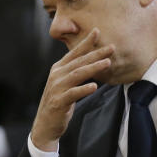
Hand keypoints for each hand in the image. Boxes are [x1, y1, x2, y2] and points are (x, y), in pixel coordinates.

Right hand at [30, 29, 112, 150]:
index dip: (86, 42)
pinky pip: (73, 93)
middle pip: (79, 62)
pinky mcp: (59, 101)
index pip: (75, 53)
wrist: (45, 124)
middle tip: (111, 48)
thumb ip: (75, 72)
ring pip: (77, 74)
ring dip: (93, 68)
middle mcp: (57, 75)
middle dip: (96, 53)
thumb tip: (91, 62)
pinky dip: (83, 89)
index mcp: (59, 69)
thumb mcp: (65, 84)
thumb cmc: (59, 102)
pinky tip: (94, 86)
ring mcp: (57, 88)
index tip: (98, 31)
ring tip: (107, 63)